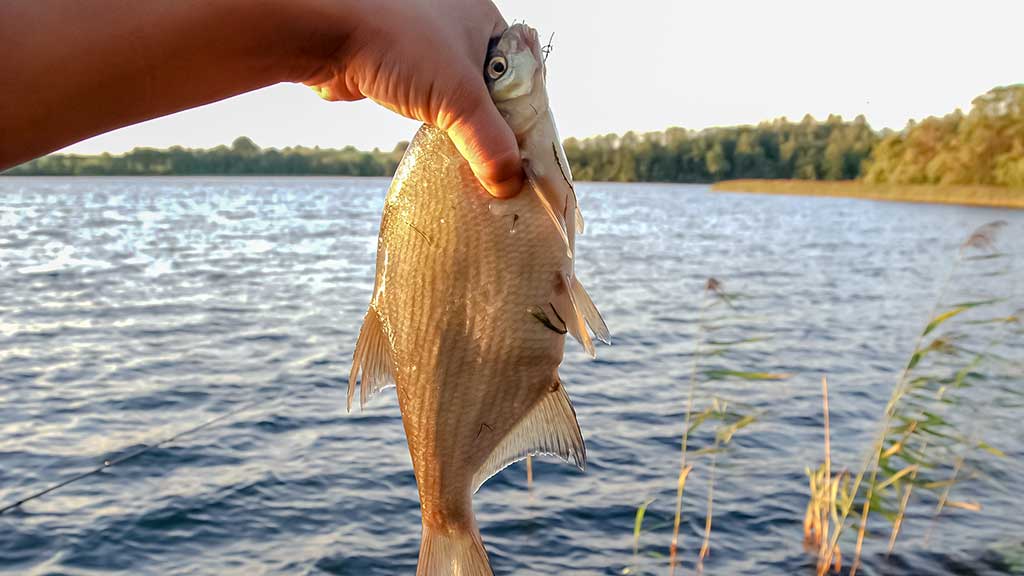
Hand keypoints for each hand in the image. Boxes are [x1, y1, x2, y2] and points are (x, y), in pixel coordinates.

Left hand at [300, 0, 522, 197]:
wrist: (326, 35)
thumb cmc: (398, 45)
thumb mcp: (459, 97)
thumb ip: (491, 142)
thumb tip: (509, 185)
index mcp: (484, 20)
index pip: (520, 75)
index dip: (523, 115)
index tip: (522, 154)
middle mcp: (457, 30)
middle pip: (490, 93)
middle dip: (490, 129)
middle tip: (495, 167)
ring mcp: (424, 51)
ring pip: (456, 102)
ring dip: (459, 132)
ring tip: (467, 164)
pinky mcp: (397, 72)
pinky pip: (427, 106)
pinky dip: (432, 131)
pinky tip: (435, 153)